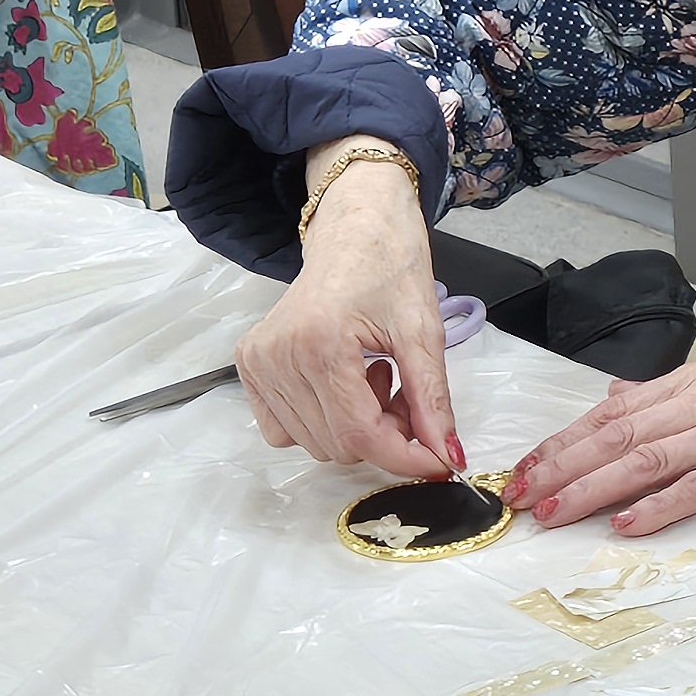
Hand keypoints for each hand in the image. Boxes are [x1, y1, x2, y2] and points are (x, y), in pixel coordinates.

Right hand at [234, 145, 452, 475]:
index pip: (360, 434)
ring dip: (356, 426)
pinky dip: (324, 420)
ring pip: (316, 443)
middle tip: (403, 390)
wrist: (353, 231)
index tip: (440, 463)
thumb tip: (448, 457)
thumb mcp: (423, 331)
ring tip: (373, 376)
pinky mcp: (248, 368)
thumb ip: (432, 400)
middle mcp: (277, 356)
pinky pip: (286, 431)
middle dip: (384, 434)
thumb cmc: (389, 268)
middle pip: (338, 445)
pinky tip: (344, 381)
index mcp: (319, 342)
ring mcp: (256, 364)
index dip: (405, 458)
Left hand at [507, 357, 695, 535]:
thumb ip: (675, 398)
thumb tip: (614, 402)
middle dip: (563, 467)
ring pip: (650, 458)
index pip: (615, 411)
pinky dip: (660, 504)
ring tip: (554, 512)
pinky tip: (628, 522)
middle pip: (621, 434)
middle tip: (521, 497)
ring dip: (594, 488)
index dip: (564, 441)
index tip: (525, 469)